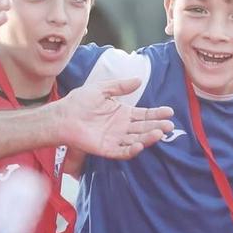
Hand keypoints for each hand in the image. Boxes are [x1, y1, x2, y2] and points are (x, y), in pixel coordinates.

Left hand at [54, 77, 175, 158]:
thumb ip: (120, 86)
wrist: (62, 115)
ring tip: (159, 133)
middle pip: (144, 128)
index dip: (157, 113)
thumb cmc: (79, 101)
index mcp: (123, 113)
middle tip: (169, 126)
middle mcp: (122, 127)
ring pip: (136, 140)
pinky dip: (132, 150)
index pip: (144, 114)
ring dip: (148, 138)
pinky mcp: (107, 149)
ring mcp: (115, 139)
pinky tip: (140, 145)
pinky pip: (122, 152)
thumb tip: (139, 80)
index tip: (169, 112)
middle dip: (157, 126)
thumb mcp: (102, 89)